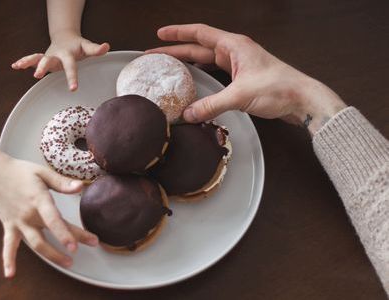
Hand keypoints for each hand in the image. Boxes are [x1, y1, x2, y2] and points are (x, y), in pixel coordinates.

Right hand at [0, 117, 97, 278]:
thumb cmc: (21, 172)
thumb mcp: (43, 172)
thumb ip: (62, 182)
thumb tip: (80, 187)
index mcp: (38, 200)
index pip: (53, 220)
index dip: (65, 234)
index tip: (76, 245)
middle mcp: (28, 214)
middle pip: (50, 233)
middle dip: (70, 241)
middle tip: (92, 244)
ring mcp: (18, 222)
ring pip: (36, 244)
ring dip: (52, 255)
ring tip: (68, 263)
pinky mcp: (10, 226)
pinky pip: (9, 246)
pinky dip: (9, 260)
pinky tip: (11, 274)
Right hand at [12, 31, 109, 90]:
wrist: (65, 37)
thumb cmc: (78, 46)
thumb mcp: (87, 47)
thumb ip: (96, 49)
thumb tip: (107, 46)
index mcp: (67, 55)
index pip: (70, 67)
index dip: (72, 78)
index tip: (73, 89)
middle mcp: (55, 55)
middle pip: (48, 60)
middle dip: (43, 67)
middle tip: (38, 76)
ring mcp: (47, 56)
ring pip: (36, 58)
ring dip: (27, 62)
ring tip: (18, 66)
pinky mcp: (42, 58)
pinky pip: (31, 59)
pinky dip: (23, 62)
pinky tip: (15, 66)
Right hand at [147, 24, 345, 133]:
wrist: (302, 99)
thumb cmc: (278, 88)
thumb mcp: (240, 96)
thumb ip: (211, 105)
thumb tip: (188, 114)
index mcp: (234, 45)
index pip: (200, 33)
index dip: (178, 33)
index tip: (160, 34)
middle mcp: (235, 51)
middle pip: (199, 47)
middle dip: (176, 50)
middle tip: (155, 56)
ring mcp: (239, 64)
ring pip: (206, 59)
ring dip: (188, 62)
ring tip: (169, 67)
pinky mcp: (243, 77)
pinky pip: (216, 72)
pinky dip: (202, 74)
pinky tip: (194, 80)